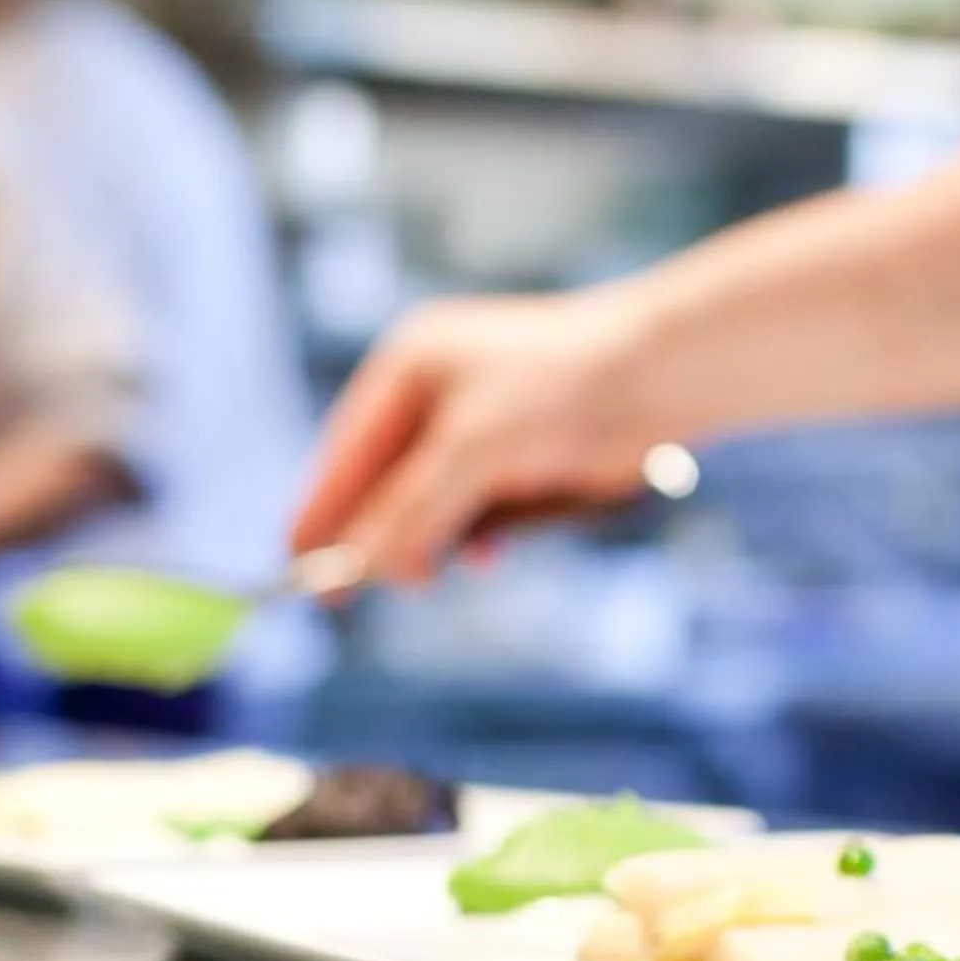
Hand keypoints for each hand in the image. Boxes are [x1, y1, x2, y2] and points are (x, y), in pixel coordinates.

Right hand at [288, 291, 669, 584]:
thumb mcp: (471, 452)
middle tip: (354, 595)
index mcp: (409, 365)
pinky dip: (480, 534)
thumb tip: (357, 567)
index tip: (296, 568)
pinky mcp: (522, 457)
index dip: (320, 510)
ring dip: (435, 538)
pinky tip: (485, 553)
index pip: (345, 450)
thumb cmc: (562, 388)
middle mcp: (439, 392)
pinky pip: (479, 510)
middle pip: (384, 483)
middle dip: (380, 534)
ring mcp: (482, 425)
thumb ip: (410, 511)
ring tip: (433, 571)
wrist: (663, 375)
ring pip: (433, 503)